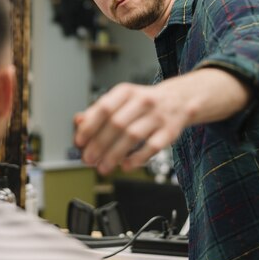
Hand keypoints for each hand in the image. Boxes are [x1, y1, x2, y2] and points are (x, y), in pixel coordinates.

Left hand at [74, 82, 189, 174]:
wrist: (179, 99)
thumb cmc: (144, 103)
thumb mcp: (121, 100)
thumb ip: (99, 111)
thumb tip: (78, 122)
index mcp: (126, 92)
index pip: (104, 108)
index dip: (89, 126)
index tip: (79, 142)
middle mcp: (142, 101)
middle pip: (117, 124)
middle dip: (99, 145)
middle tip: (88, 159)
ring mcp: (158, 116)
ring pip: (132, 136)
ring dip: (115, 155)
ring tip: (103, 167)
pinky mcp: (170, 131)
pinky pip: (152, 146)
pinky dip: (138, 158)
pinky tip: (125, 166)